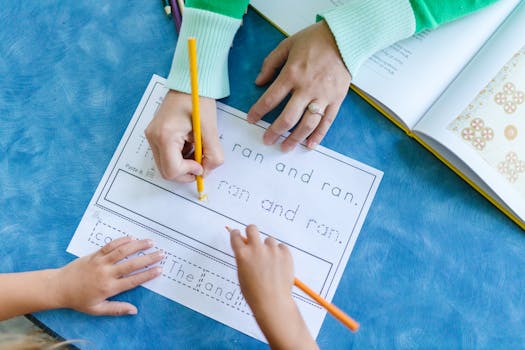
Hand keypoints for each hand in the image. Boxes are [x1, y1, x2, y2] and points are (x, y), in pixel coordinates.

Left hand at [57, 236, 162, 315]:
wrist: (59, 287)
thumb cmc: (79, 300)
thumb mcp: (97, 309)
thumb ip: (117, 309)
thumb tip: (134, 310)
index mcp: (109, 288)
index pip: (133, 280)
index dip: (148, 274)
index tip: (159, 269)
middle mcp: (107, 273)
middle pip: (132, 264)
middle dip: (148, 258)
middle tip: (161, 253)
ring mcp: (101, 262)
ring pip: (122, 251)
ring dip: (138, 245)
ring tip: (150, 242)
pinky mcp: (95, 254)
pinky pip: (110, 246)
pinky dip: (121, 241)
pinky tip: (131, 238)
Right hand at [145, 90, 223, 181]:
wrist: (188, 82)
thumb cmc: (198, 99)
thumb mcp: (210, 129)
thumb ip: (212, 154)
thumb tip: (208, 171)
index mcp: (165, 135)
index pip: (172, 170)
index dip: (189, 172)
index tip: (201, 164)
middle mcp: (154, 137)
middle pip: (166, 171)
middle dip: (186, 172)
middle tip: (201, 162)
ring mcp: (152, 136)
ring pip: (166, 165)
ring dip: (184, 164)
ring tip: (196, 148)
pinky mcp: (155, 135)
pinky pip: (166, 156)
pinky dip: (180, 157)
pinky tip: (190, 144)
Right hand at [229, 225, 317, 349]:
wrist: (272, 302)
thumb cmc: (255, 293)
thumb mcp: (242, 274)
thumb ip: (243, 259)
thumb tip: (245, 248)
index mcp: (242, 255)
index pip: (235, 236)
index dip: (236, 234)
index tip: (237, 234)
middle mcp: (256, 249)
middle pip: (252, 228)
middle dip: (251, 232)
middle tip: (253, 238)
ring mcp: (272, 251)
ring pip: (269, 240)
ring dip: (268, 248)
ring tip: (270, 264)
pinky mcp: (285, 254)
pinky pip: (281, 247)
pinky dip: (280, 254)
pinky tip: (278, 266)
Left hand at [247, 21, 350, 151]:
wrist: (345, 39)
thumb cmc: (315, 40)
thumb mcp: (287, 45)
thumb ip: (270, 63)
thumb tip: (258, 81)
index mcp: (292, 74)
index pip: (271, 98)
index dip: (258, 111)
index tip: (251, 119)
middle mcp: (307, 88)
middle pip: (288, 117)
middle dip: (275, 131)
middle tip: (267, 140)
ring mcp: (323, 96)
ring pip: (307, 124)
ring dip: (295, 139)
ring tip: (285, 147)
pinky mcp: (336, 100)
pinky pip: (326, 122)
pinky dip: (318, 136)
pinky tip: (309, 145)